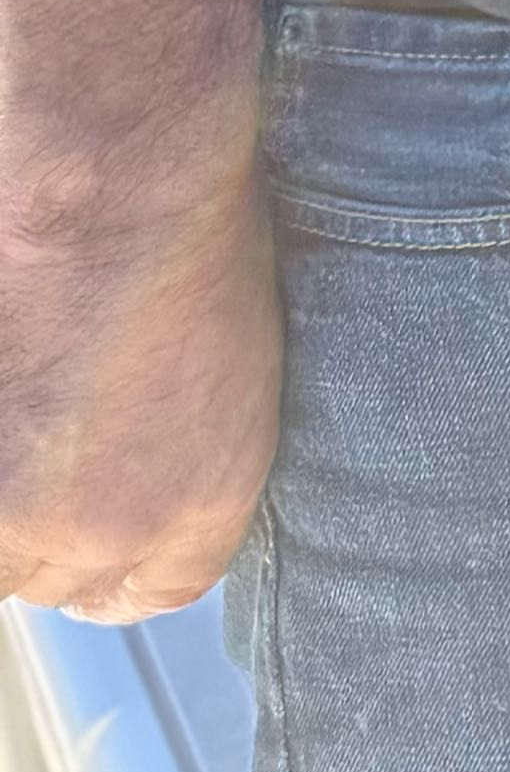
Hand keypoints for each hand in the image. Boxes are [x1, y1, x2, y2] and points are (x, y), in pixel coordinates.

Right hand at [0, 155, 282, 615]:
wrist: (121, 183)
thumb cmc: (185, 226)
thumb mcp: (224, 360)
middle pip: (51, 575)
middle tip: (33, 444)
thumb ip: (177, 442)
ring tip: (24, 405)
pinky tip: (10, 371)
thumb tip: (129, 456)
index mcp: (205, 501)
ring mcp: (25, 515)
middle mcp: (116, 531)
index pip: (148, 588)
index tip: (80, 521)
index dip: (104, 559)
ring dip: (1, 502)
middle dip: (37, 520)